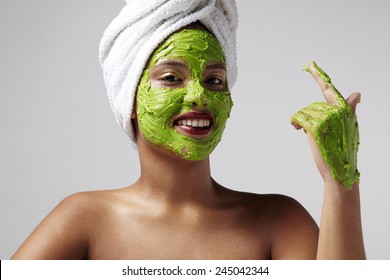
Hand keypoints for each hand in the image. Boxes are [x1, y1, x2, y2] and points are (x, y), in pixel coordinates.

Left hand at [291, 62, 359, 188]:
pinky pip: (299, 118)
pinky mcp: (315, 127)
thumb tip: (357, 93)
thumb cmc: (342, 151)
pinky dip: (295, 122)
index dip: (320, 77)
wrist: (338, 171)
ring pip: (305, 112)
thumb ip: (348, 110)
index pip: (330, 91)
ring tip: (307, 133)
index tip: (311, 64)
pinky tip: (296, 129)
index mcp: (344, 110)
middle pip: (314, 106)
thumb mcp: (347, 128)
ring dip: (303, 122)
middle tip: (312, 131)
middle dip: (310, 118)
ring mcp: (326, 118)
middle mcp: (336, 112)